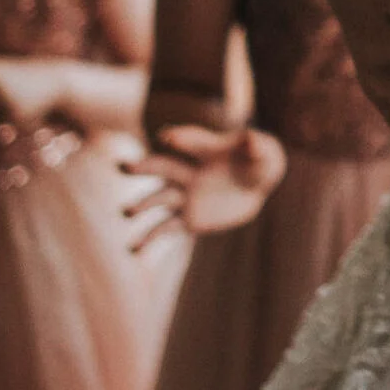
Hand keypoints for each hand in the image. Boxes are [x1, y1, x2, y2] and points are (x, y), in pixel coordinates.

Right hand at [120, 125, 289, 249]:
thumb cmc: (259, 162)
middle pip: (164, 168)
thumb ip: (258, 146)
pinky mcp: (189, 219)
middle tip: (123, 167)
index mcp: (208, 151)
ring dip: (142, 205)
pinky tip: (133, 251)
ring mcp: (187, 196)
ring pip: (160, 200)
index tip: (167, 138)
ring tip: (126, 212)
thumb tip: (252, 140)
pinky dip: (149, 239)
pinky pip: (165, 229)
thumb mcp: (266, 152)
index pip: (192, 142)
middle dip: (144, 168)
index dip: (181, 138)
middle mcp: (191, 172)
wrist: (255, 186)